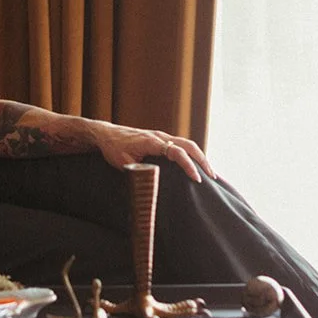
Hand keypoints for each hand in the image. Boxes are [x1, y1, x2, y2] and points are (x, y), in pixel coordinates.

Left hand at [88, 122, 214, 182]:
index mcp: (152, 142)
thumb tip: (152, 182)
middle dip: (202, 161)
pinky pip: (181, 145)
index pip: (176, 152)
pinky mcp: (160, 139)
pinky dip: (191, 154)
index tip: (197, 179)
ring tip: (209, 173)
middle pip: (188, 145)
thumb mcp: (122, 161)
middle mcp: (160, 136)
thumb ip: (137, 169)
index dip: (188, 165)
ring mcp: (161, 136)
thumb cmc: (113, 148)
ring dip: (199, 157)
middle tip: (212, 177)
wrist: (106, 134)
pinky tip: (196, 166)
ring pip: (187, 144)